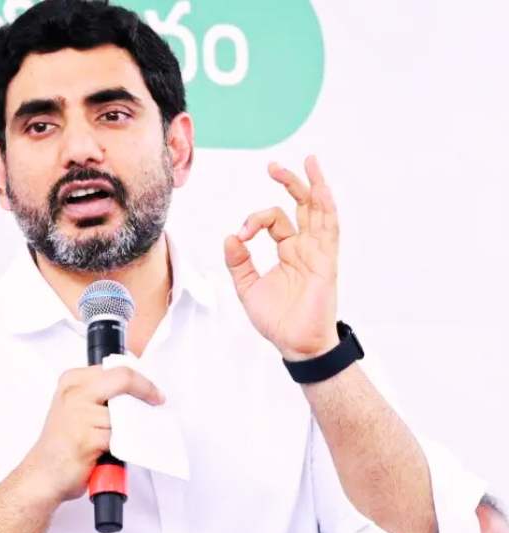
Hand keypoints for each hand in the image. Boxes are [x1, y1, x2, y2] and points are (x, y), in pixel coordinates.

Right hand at [21, 366, 164, 503]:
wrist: (43, 475)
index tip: (154, 391)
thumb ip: (103, 393)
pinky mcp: (88, 438)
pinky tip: (115, 451)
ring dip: (132, 425)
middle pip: (124, 380)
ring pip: (126, 412)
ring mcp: (80, 415)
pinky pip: (121, 437)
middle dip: (146, 393)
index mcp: (72, 380)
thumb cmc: (63, 444)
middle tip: (156, 403)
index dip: (142, 379)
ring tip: (121, 436)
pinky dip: (125, 444)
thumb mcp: (78, 407)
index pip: (117, 368)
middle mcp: (74, 392)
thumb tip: (139, 391)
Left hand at [224, 155, 339, 360]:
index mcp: (288, 252)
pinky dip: (325, 206)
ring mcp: (319, 252)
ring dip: (313, 185)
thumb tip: (230, 236)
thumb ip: (238, 262)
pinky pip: (329, 228)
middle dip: (290, 183)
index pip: (274, 221)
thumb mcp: (248, 287)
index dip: (254, 220)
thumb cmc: (276, 320)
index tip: (241, 235)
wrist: (295, 344)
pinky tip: (321, 187)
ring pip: (319, 211)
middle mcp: (305, 247)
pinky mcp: (327, 261)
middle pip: (302, 206)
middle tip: (273, 166)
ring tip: (307, 161)